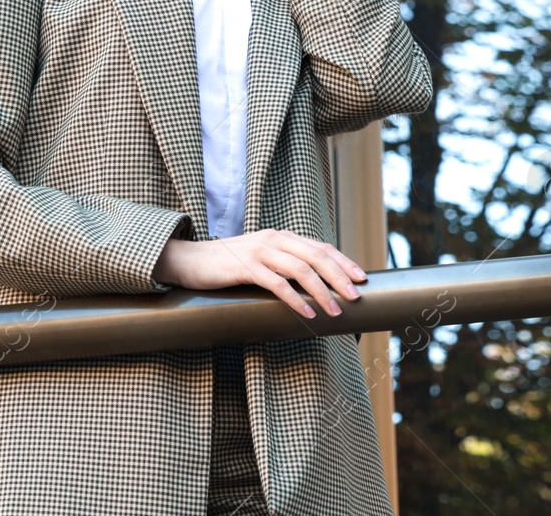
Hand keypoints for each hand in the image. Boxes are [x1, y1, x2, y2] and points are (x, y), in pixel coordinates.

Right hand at [151, 228, 366, 318]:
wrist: (189, 260)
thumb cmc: (226, 265)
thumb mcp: (260, 259)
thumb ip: (283, 264)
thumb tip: (314, 287)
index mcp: (280, 237)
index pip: (320, 247)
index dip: (343, 262)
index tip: (362, 279)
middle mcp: (272, 239)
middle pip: (315, 256)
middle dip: (339, 276)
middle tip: (355, 297)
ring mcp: (258, 251)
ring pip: (300, 268)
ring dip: (321, 291)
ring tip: (335, 310)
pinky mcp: (243, 267)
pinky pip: (276, 283)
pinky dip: (295, 298)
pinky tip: (306, 312)